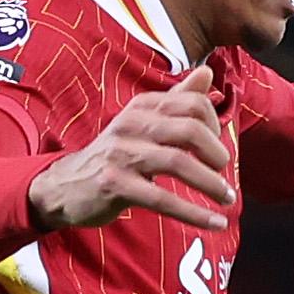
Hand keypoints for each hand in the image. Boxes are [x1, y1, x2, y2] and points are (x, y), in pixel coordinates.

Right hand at [27, 80, 234, 234]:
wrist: (66, 185)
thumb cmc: (115, 153)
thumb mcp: (142, 121)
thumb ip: (176, 99)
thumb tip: (207, 72)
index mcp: (142, 106)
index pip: (193, 104)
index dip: (215, 125)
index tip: (219, 148)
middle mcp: (131, 124)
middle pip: (189, 129)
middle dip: (217, 153)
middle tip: (225, 172)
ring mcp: (121, 154)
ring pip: (177, 163)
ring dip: (211, 184)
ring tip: (228, 198)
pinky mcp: (115, 185)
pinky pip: (162, 199)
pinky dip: (193, 213)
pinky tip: (215, 222)